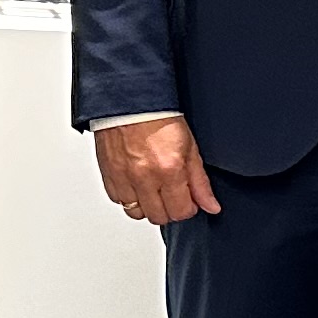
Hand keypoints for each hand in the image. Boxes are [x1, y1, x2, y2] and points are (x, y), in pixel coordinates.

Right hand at [97, 114, 220, 223]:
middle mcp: (144, 177)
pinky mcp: (108, 174)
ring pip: (136, 212)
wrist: (129, 100)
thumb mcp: (189, 147)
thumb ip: (200, 182)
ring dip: (146, 205)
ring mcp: (123, 177)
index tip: (188, 199)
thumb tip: (210, 205)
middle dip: (169, 209)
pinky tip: (135, 183)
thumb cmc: (158, 117)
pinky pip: (117, 199)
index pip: (180, 212)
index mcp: (168, 170)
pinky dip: (128, 196)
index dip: (188, 208)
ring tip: (152, 189)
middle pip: (158, 217)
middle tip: (171, 194)